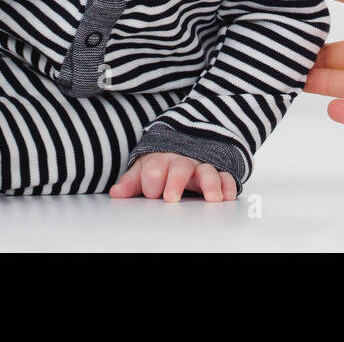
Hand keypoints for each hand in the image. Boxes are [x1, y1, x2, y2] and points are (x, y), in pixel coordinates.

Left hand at [109, 151, 238, 201]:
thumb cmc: (161, 165)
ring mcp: (202, 167)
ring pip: (207, 171)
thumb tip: (116, 194)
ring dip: (209, 184)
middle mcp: (183, 162)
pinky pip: (226, 177)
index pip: (153, 169)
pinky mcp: (219, 173)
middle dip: (175, 182)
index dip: (151, 181)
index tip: (151, 194)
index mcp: (161, 161)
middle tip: (170, 198)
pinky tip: (227, 197)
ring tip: (212, 198)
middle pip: (179, 168)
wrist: (186, 144)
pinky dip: (228, 186)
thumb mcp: (143, 170)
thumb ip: (131, 182)